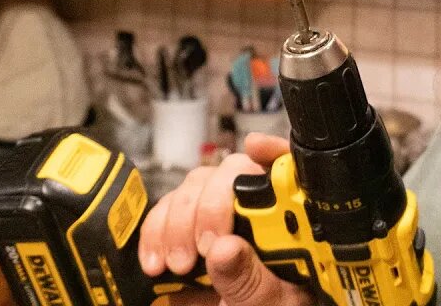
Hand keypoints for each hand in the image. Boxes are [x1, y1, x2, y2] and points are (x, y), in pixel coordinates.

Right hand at [139, 133, 312, 305]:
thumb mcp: (269, 304)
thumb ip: (250, 280)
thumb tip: (224, 249)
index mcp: (287, 225)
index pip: (285, 173)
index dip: (271, 152)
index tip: (255, 150)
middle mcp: (254, 212)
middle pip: (230, 172)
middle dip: (209, 206)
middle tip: (203, 248)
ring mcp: (216, 217)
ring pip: (192, 188)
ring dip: (176, 223)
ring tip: (177, 264)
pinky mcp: (184, 230)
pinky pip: (163, 212)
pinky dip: (153, 234)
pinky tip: (155, 262)